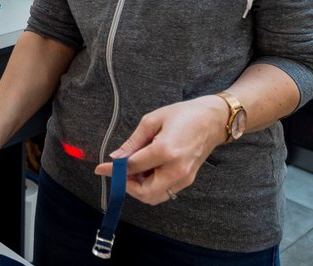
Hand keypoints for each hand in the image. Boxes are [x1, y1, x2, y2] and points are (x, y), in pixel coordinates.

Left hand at [94, 96, 226, 204]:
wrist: (212, 120)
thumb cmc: (183, 115)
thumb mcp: (152, 120)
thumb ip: (133, 142)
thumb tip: (116, 157)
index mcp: (166, 151)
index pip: (133, 167)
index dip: (113, 169)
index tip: (100, 169)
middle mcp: (176, 169)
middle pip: (144, 193)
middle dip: (127, 185)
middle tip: (119, 170)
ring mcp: (184, 178)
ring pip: (154, 197)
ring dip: (138, 187)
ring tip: (134, 168)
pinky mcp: (187, 180)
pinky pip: (164, 192)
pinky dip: (150, 186)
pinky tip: (147, 169)